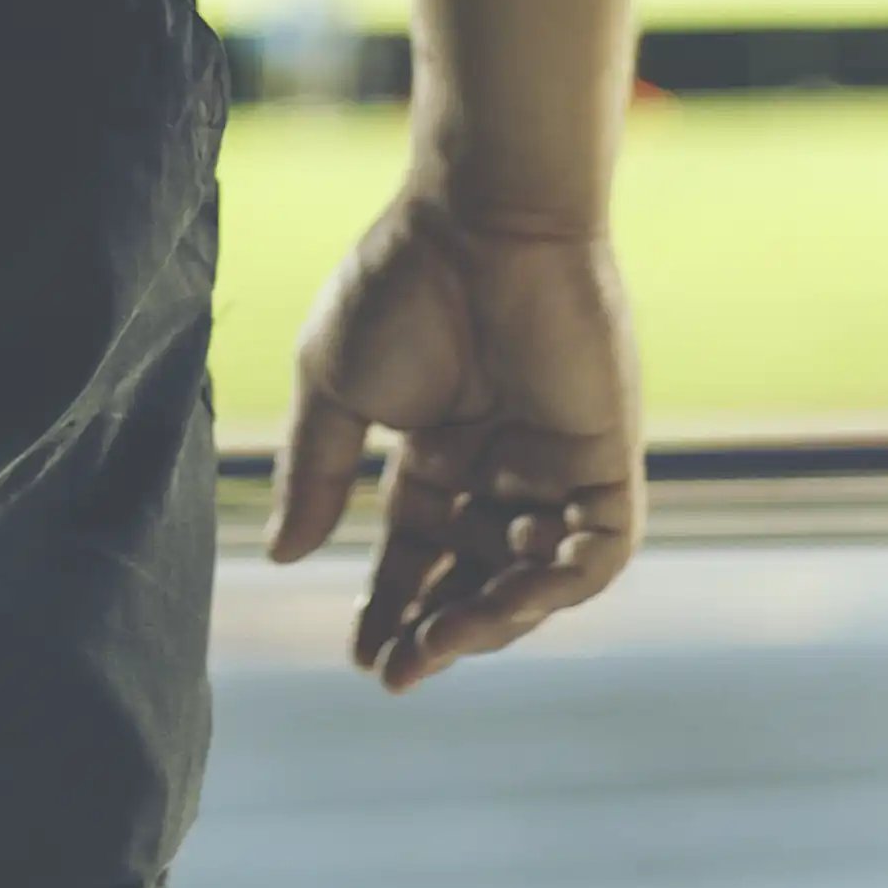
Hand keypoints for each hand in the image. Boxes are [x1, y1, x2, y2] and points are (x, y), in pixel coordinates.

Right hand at [266, 191, 642, 691]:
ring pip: (536, 580)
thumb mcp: (336, 388)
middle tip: (398, 669)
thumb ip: (319, 473)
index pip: (418, 555)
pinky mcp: (605, 456)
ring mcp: (555, 464)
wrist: (479, 218)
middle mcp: (500, 466)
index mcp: (437, 451)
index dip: (391, 607)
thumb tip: (283, 555)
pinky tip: (501, 606)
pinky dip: (556, 588)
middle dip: (439, 631)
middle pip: (475, 579)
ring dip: (492, 621)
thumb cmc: (402, 284)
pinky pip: (597, 551)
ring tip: (437, 647)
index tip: (361, 655)